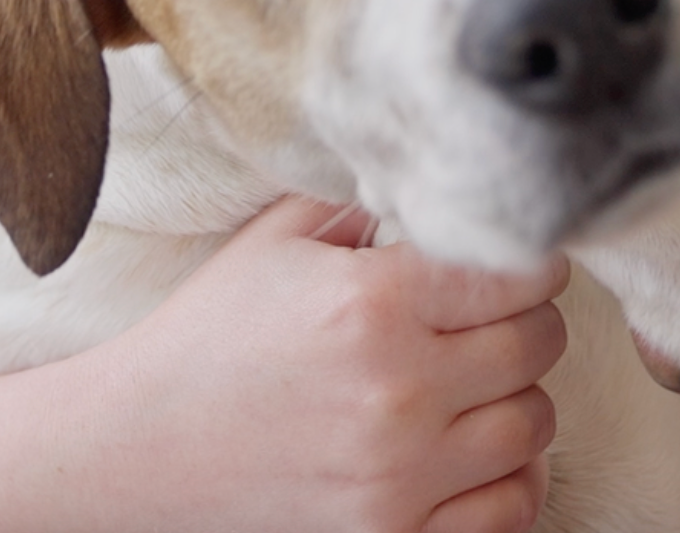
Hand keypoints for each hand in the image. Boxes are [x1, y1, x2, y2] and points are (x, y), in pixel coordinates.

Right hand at [90, 195, 571, 532]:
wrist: (139, 451)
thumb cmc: (211, 338)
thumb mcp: (278, 243)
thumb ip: (369, 202)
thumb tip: (446, 180)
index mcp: (373, 303)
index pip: (521, 269)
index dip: (523, 257)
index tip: (503, 261)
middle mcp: (398, 392)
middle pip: (540, 343)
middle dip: (521, 320)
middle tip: (482, 318)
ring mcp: (399, 476)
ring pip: (535, 424)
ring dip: (515, 397)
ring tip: (469, 383)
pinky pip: (512, 507)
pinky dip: (506, 477)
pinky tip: (468, 449)